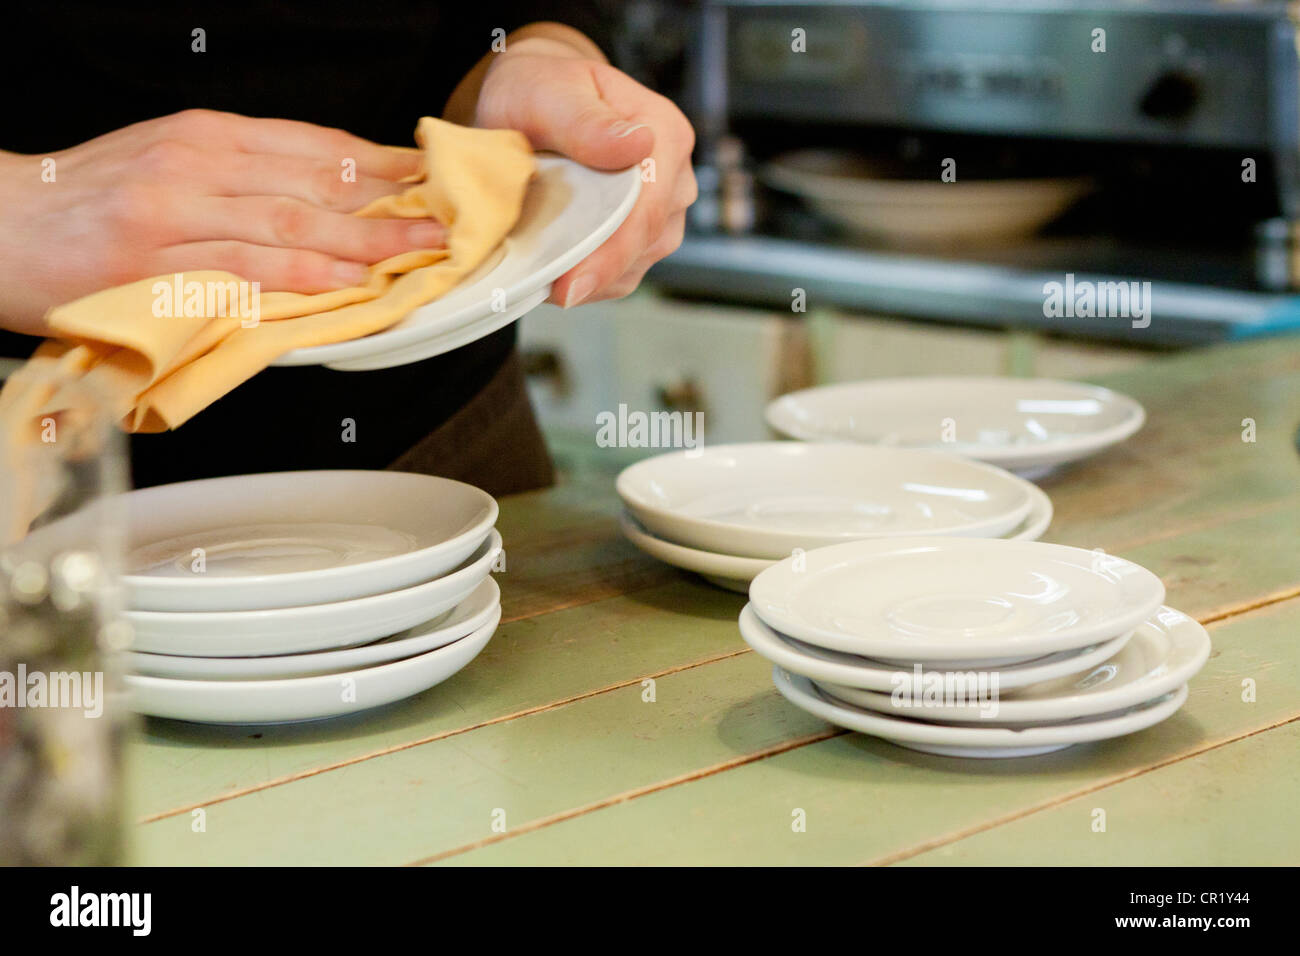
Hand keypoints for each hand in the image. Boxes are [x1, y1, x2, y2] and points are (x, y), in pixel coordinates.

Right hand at [0, 109, 442, 334]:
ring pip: (292, 223)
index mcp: (206, 135)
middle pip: (316, 182)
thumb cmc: (85, 204)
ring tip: (420, 252)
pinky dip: (303, 277)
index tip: (434, 180)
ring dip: (366, 240)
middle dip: (392, 204)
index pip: (314, 145)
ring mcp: (175, 209)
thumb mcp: (168, 164)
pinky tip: (348, 284)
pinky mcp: (153, 262)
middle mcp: (197, 162)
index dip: (382, 163)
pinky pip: (243, 269)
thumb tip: (324, 199)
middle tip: (449, 221)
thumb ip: (241, 178)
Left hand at [473, 37, 696, 307]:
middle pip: (647, 241)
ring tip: (547, 272)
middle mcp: (676, 175)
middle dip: (597, 271)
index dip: (610, 254)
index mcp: (664, 133)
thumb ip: (586, 120)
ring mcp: (665, 209)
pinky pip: (626, 272)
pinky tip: (561, 269)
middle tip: (547, 290)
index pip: (647, 208)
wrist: (538, 102)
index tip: (571, 286)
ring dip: (594, 277)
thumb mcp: (549, 93)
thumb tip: (638, 145)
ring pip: (639, 262)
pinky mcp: (646, 233)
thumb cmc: (541, 91)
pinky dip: (593, 279)